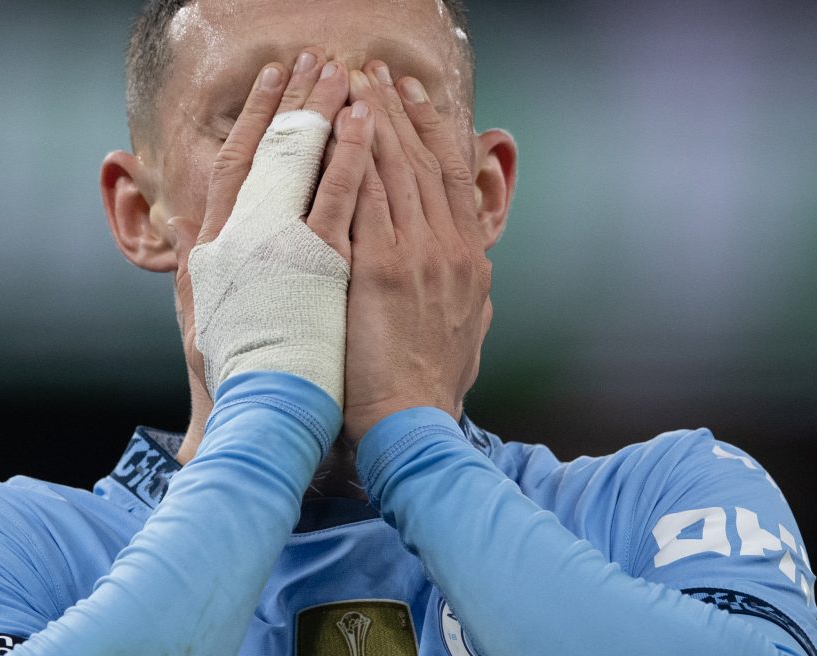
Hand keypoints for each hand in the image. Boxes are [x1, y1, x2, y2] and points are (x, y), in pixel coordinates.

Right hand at [165, 51, 374, 454]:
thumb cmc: (243, 378)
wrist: (267, 415)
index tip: (271, 82)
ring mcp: (283, 246)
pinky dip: (351, 153)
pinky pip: (343, 195)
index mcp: (216, 247)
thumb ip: (208, 269)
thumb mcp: (210, 317)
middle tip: (310, 59)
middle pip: (271, 150)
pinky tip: (365, 120)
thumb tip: (195, 230)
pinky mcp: (325, 262)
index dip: (255, 118)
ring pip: (307, 162)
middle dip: (293, 101)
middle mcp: (243, 238)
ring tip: (343, 72)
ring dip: (325, 113)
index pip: (236, 164)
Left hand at [341, 63, 492, 444]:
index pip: (454, 178)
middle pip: (424, 161)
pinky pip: (367, 197)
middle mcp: (449, 248)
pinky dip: (356, 157)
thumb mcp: (468, 328)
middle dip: (399, 111)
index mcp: (469, 260)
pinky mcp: (382, 267)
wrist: (414, 422)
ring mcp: (418, 254)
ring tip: (355, 81)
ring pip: (396, 169)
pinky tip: (343, 127)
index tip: (417, 98)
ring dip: (375, 119)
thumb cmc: (429, 388)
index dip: (435, 132)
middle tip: (376, 72)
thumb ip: (466, 290)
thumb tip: (473, 272)